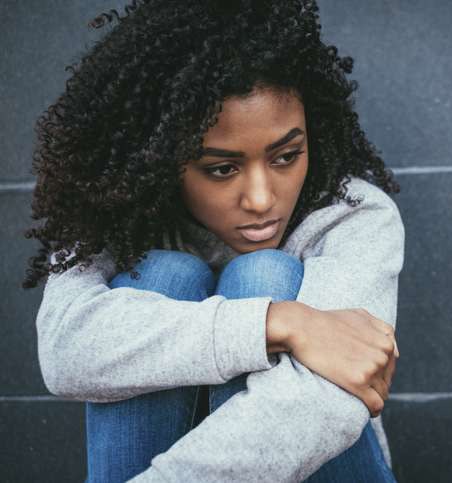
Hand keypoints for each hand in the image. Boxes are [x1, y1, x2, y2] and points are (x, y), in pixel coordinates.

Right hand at [266, 302, 398, 417]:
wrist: (302, 327)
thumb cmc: (326, 321)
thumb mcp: (359, 315)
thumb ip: (381, 329)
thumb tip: (395, 350)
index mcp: (385, 340)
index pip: (391, 363)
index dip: (378, 369)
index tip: (363, 370)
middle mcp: (382, 353)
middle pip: (387, 379)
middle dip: (375, 382)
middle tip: (355, 381)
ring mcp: (371, 367)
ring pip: (382, 393)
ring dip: (372, 396)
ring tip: (356, 394)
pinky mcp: (358, 381)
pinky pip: (375, 405)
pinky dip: (373, 410)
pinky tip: (366, 410)